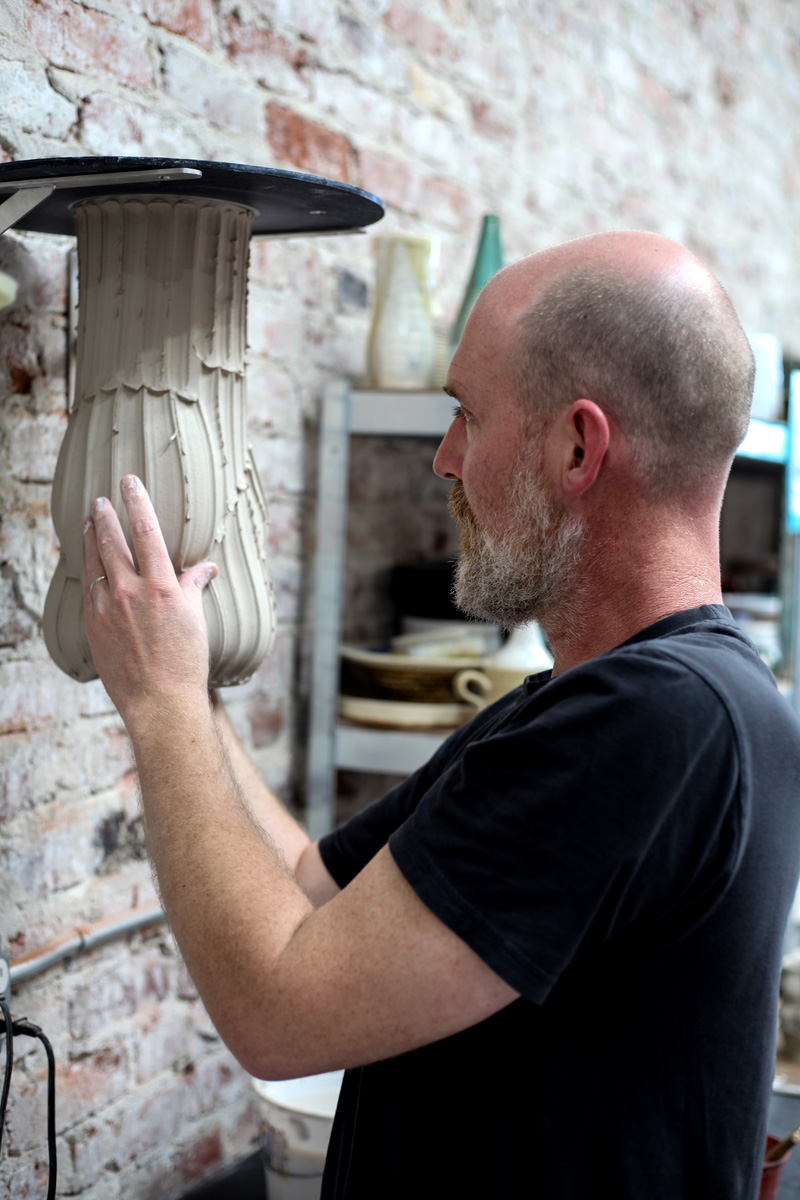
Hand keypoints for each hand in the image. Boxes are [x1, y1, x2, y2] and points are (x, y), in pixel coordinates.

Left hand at [82, 475, 216, 728]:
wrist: (160, 702)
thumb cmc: (186, 662)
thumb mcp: (197, 619)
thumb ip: (194, 587)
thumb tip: (205, 568)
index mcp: (161, 586)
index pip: (146, 531)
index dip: (136, 501)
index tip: (129, 482)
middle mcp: (130, 592)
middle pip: (112, 541)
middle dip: (105, 514)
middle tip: (100, 498)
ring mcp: (107, 609)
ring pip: (94, 562)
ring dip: (91, 537)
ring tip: (90, 521)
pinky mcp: (93, 625)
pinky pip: (87, 588)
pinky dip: (87, 569)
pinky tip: (87, 562)